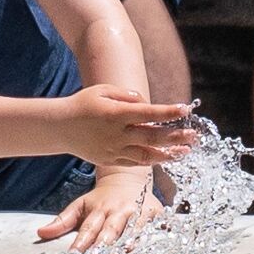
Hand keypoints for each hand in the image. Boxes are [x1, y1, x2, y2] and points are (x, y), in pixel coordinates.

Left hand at [37, 170, 161, 250]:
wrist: (127, 179)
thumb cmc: (102, 199)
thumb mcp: (81, 205)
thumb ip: (63, 220)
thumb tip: (41, 232)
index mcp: (99, 209)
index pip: (88, 228)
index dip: (82, 241)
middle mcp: (118, 211)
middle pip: (111, 230)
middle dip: (105, 245)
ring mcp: (138, 211)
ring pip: (135, 229)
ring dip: (131, 242)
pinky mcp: (156, 212)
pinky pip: (158, 225)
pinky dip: (159, 233)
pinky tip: (160, 243)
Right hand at [64, 84, 194, 166]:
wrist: (59, 127)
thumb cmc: (83, 104)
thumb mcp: (103, 91)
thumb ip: (127, 96)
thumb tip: (147, 103)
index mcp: (115, 113)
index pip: (148, 113)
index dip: (168, 112)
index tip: (186, 109)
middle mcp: (116, 133)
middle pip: (152, 136)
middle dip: (175, 136)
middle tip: (194, 135)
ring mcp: (113, 149)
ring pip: (146, 154)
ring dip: (168, 153)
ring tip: (185, 151)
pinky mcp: (110, 160)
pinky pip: (135, 162)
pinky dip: (151, 160)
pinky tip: (165, 157)